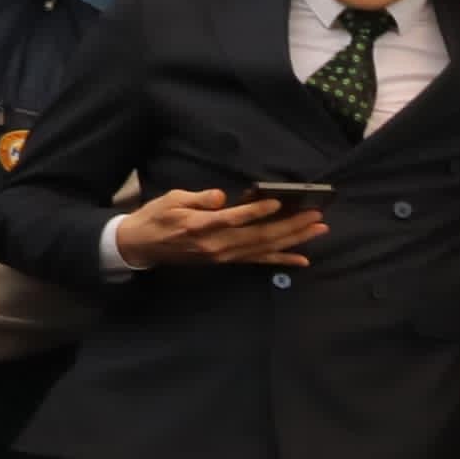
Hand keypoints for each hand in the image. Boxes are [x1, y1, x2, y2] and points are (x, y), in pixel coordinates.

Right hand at [113, 190, 328, 270]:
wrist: (140, 246)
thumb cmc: (156, 217)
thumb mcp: (172, 200)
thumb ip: (199, 199)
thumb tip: (222, 197)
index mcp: (199, 227)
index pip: (233, 219)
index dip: (257, 211)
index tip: (279, 202)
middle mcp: (215, 245)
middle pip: (259, 236)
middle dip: (291, 226)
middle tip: (316, 215)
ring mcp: (223, 255)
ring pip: (264, 248)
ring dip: (294, 240)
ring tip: (319, 229)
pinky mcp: (226, 260)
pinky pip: (258, 261)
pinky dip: (281, 260)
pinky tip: (302, 259)